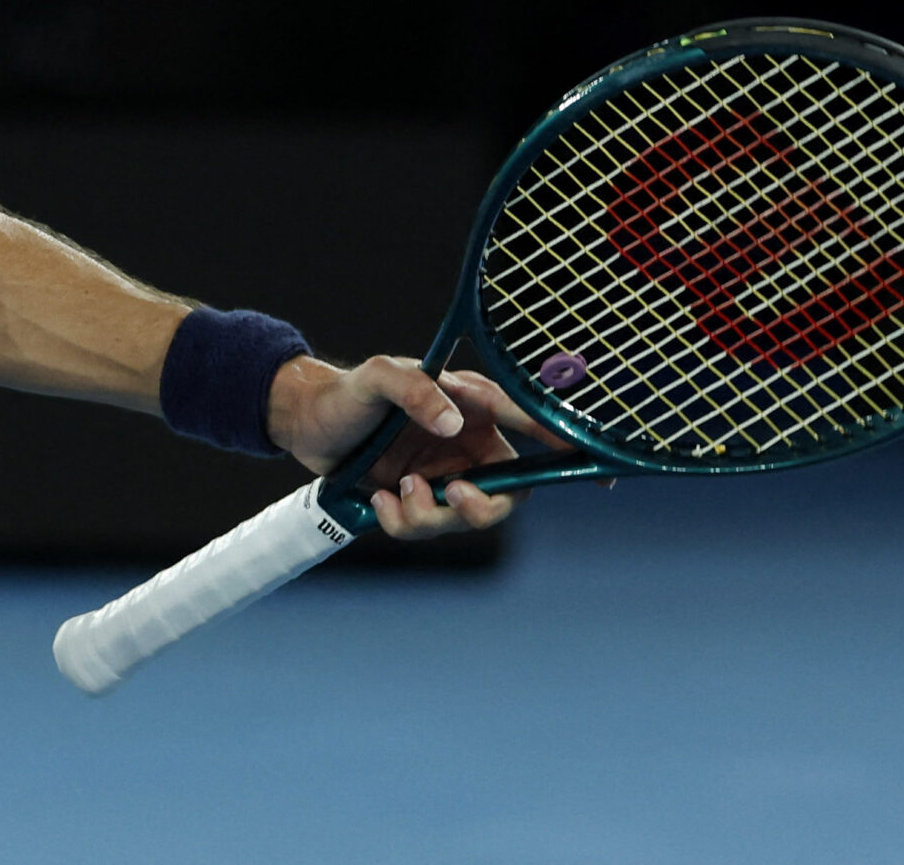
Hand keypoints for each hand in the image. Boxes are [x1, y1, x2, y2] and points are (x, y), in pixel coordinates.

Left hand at [266, 356, 565, 540]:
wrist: (303, 423)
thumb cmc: (345, 391)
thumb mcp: (376, 377)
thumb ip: (414, 388)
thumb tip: (452, 423)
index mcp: (472, 407)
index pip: (532, 428)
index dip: (567, 450)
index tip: (600, 473)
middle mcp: (465, 444)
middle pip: (508, 491)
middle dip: (484, 506)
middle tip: (452, 495)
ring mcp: (443, 474)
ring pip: (464, 517)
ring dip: (430, 515)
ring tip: (395, 492)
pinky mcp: (417, 498)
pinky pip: (427, 526)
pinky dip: (404, 521)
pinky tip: (380, 500)